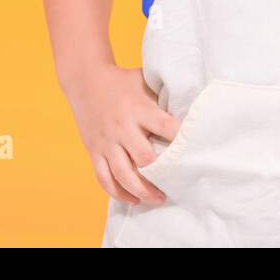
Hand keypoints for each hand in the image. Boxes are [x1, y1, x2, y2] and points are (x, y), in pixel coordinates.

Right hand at [63, 63, 179, 205]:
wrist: (85, 80)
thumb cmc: (122, 81)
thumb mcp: (144, 81)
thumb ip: (163, 97)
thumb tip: (190, 109)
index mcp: (139, 108)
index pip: (164, 126)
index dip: (179, 139)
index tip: (194, 151)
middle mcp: (122, 127)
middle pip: (144, 157)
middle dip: (161, 174)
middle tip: (177, 183)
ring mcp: (106, 142)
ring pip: (123, 175)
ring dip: (142, 191)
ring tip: (158, 199)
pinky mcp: (94, 151)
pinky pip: (104, 178)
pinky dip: (118, 193)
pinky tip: (132, 199)